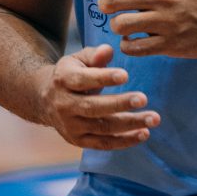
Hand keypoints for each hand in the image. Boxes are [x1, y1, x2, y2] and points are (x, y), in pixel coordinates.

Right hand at [42, 43, 159, 149]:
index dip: (104, 78)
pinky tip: (144, 133)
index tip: (125, 75)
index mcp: (63, 80)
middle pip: (93, 107)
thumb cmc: (70, 74)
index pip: (84, 80)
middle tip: (143, 98)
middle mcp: (64, 105)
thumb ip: (95, 55)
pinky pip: (104, 143)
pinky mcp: (78, 141)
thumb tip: (108, 51)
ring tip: (153, 119)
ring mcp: (71, 126)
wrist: (44, 100)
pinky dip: (124, 141)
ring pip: (102, 128)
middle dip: (120, 104)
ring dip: (130, 125)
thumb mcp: (78, 59)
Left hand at [95, 0, 196, 57]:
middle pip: (114, 0)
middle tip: (109, 6)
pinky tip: (134, 39)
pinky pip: (134, 48)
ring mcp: (167, 21)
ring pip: (120, 25)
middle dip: (105, 4)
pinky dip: (128, 45)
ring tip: (124, 24)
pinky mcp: (171, 44)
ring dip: (117, 25)